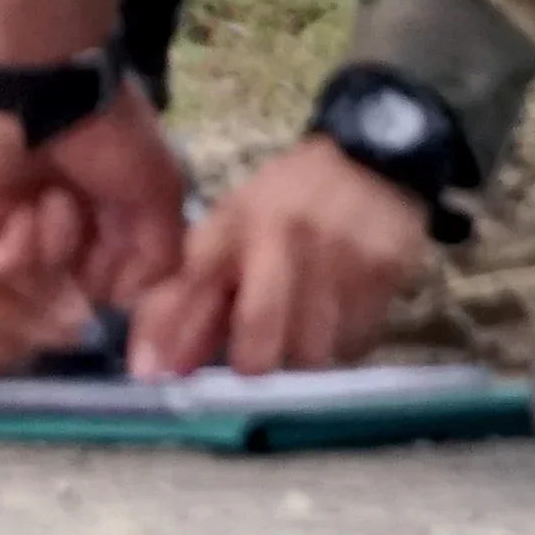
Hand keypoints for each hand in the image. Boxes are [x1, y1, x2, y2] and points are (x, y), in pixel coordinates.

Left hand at [0, 91, 192, 305]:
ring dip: (56, 241)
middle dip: (88, 263)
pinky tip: (29, 209)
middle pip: (77, 280)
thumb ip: (161, 252)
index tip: (121, 254)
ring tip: (56, 198)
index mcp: (108, 210)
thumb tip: (127, 296)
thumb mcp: (159, 190)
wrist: (44, 89)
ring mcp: (23, 216)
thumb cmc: (108, 135)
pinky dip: (21, 244)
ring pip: (41, 276)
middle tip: (87, 223)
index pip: (114, 273)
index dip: (120, 276)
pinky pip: (1, 263)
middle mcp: (67, 217)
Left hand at [130, 135, 432, 377]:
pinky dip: (342, 342)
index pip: (192, 284)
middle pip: (258, 341)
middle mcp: (282, 238)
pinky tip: (338, 310)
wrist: (370, 163)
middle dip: (251, 360)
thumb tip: (165, 366)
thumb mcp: (234, 226)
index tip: (152, 371)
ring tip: (303, 319)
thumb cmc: (288, 203)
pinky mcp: (383, 274)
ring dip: (301, 351)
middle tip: (256, 350)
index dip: (167, 331)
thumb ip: (199, 293)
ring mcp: (336, 258)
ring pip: (310, 354)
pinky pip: (354, 344)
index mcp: (234, 222)